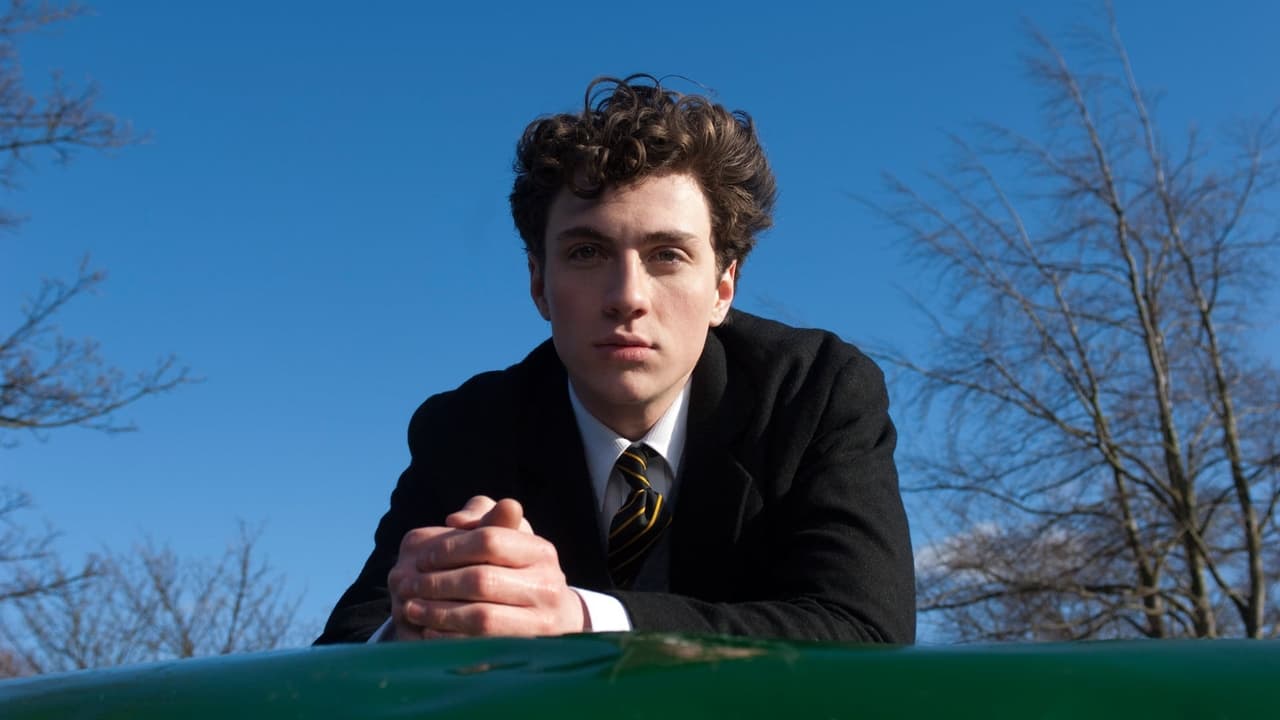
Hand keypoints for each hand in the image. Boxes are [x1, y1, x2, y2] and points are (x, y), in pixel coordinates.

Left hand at [387, 496, 585, 639]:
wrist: (551, 618)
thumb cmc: (516, 569)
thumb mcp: (506, 536)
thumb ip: (482, 517)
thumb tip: (456, 520)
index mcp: (541, 551)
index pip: (490, 539)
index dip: (450, 548)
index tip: (423, 558)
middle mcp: (548, 585)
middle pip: (482, 580)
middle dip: (437, 583)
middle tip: (406, 586)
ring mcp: (541, 622)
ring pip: (480, 617)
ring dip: (438, 612)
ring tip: (411, 608)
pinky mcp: (527, 650)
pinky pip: (481, 646)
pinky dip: (449, 638)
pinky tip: (428, 631)